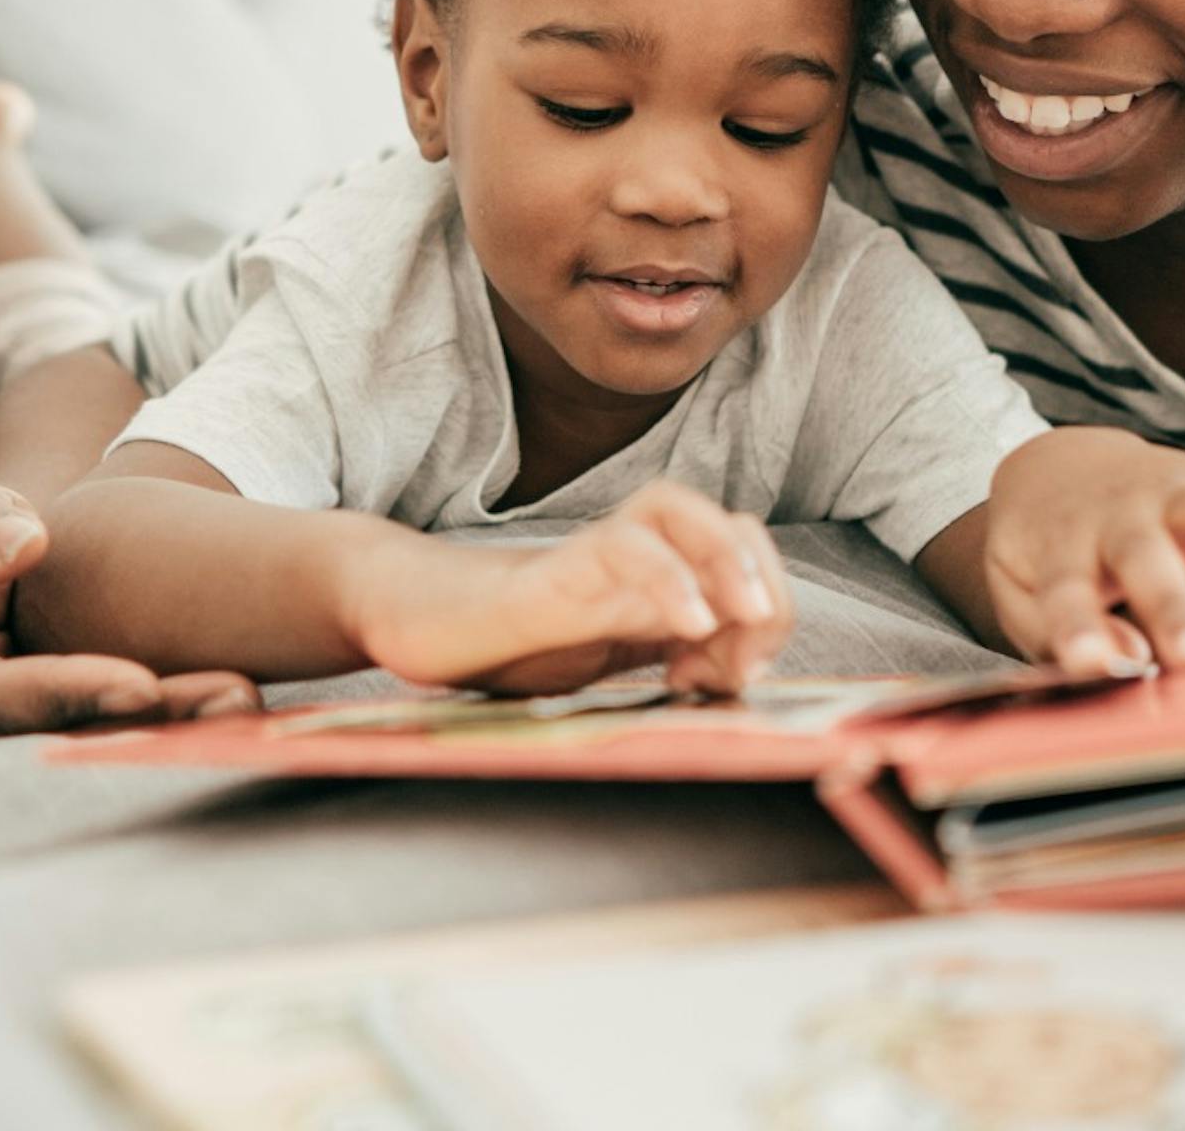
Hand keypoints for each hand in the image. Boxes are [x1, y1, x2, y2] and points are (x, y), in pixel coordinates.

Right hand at [0, 471, 259, 731]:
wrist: (9, 567)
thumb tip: (20, 547)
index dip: (62, 696)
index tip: (138, 682)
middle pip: (56, 742)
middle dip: (141, 729)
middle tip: (226, 698)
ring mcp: (23, 747)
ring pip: (104, 751)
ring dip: (180, 733)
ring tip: (246, 700)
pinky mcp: (76, 745)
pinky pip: (129, 743)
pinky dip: (186, 726)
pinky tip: (245, 706)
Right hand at [347, 482, 795, 697]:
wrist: (415, 621)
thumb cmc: (514, 642)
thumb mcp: (615, 659)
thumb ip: (671, 660)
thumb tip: (737, 671)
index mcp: (654, 574)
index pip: (743, 555)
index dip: (769, 607)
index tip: (742, 675)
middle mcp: (629, 552)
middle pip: (726, 522)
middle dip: (763, 581)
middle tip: (748, 654)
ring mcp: (587, 557)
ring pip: (674, 510)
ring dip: (726, 558)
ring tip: (742, 617)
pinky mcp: (546, 577)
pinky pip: (616, 550)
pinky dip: (666, 579)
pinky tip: (689, 625)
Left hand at [979, 429, 1184, 674]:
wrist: (1070, 467)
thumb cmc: (1049, 553)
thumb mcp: (1023, 591)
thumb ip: (1057, 631)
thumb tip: (1123, 660)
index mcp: (1061, 539)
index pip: (1063, 584)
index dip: (1075, 625)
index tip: (1088, 665)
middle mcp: (1123, 508)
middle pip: (1149, 549)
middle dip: (1178, 608)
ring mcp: (1183, 487)